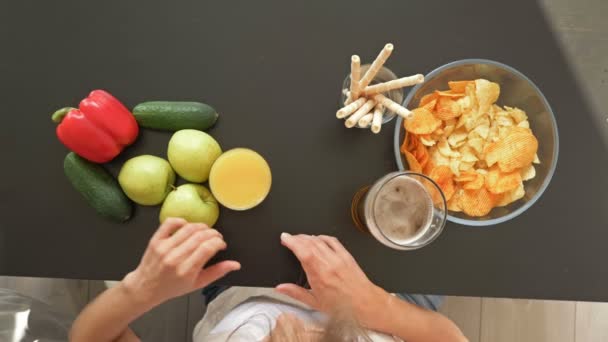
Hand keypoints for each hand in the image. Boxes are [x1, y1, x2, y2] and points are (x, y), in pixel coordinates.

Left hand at [122, 218, 239, 306]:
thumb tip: (235, 264)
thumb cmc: (172, 287)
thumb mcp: (197, 284)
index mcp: (186, 271)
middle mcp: (175, 258)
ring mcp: (164, 248)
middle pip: (200, 236)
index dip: (219, 242)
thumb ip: (217, 272)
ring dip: (201, 226)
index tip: (221, 244)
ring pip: (188, 228)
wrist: (145, 288)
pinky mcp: (156, 240)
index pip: (208, 248)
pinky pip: (170, 223)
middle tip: (216, 236)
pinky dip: (181, 221)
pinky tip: (187, 225)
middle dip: (213, 233)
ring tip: (205, 231)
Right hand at [276, 233, 389, 328]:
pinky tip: (318, 238)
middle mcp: (328, 264)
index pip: (303, 251)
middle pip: (309, 243)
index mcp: (319, 275)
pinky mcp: (346, 255)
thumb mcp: (315, 303)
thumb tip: (281, 288)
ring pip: (320, 240)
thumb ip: (295, 293)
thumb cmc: (342, 306)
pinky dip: (323, 237)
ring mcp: (338, 258)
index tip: (285, 238)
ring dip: (308, 236)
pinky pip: (333, 241)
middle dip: (297, 237)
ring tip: (300, 237)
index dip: (292, 241)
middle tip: (289, 237)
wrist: (364, 303)